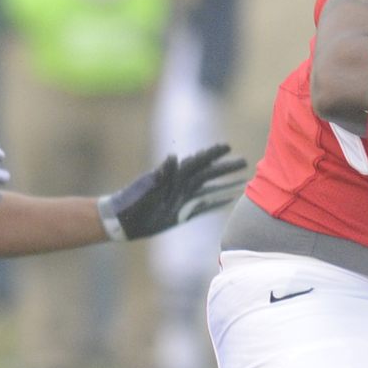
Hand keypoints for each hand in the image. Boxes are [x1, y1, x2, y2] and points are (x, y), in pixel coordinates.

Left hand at [99, 143, 249, 241]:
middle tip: (245, 162)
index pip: (197, 162)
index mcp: (174, 176)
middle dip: (226, 168)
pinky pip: (204, 207)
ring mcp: (183, 199)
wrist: (122, 220)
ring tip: (244, 180)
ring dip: (226, 184)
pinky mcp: (182, 213)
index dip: (212, 154)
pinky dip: (217, 203)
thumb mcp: (147, 186)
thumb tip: (174, 157)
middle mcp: (181, 185)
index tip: (228, 146)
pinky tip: (230, 201)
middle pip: (208, 174)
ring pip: (210, 189)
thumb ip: (161, 172)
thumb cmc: (132, 201)